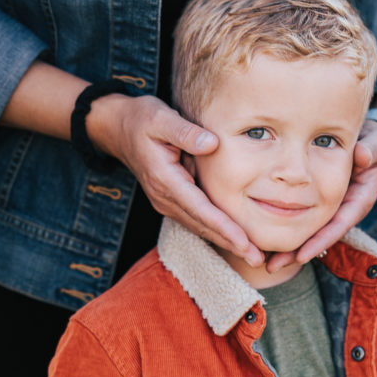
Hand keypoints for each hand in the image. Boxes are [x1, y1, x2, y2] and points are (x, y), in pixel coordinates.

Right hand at [87, 92, 263, 265]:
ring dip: (227, 243)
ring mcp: (167, 202)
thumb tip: (212, 144)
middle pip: (203, 226)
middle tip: (258, 259)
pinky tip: (237, 241)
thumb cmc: (142, 119)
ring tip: (254, 256)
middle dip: (231, 244)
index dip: (223, 227)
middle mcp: (165, 198)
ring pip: (201, 228)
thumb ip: (186, 132)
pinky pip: (197, 221)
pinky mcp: (172, 201)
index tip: (244, 242)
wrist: (118, 128)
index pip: (200, 209)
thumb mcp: (161, 117)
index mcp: (165, 180)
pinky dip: (217, 232)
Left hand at [265, 116, 376, 272]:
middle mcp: (345, 210)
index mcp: (358, 201)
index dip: (320, 241)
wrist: (374, 146)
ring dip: (289, 248)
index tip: (302, 256)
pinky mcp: (323, 205)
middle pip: (320, 236)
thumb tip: (363, 154)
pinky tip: (268, 240)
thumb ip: (369, 151)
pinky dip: (289, 231)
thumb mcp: (375, 146)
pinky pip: (306, 221)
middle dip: (297, 252)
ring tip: (265, 262)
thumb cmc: (374, 145)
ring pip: (310, 232)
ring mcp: (333, 210)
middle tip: (272, 265)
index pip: (338, 225)